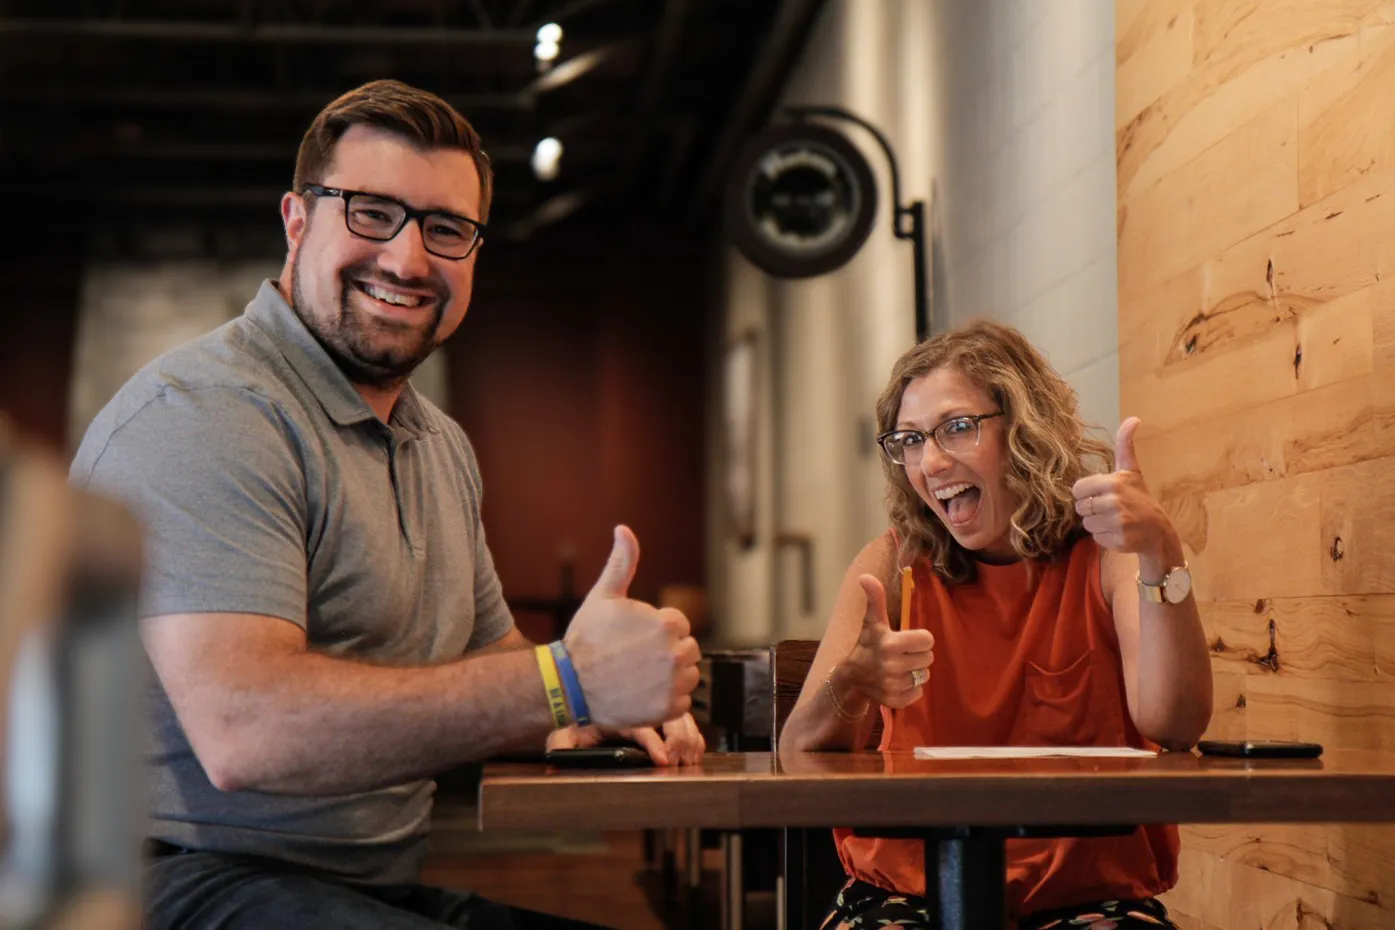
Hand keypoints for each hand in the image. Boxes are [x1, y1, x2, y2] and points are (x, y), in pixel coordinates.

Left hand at [545, 713, 705, 765]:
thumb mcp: (561, 734)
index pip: (643, 726)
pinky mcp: (658, 717)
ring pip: (681, 717)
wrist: (571, 699)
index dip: (656, 743)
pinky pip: (683, 721)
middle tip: (680, 762)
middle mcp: (637, 708)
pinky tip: (694, 752)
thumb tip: (561, 757)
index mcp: (617, 711)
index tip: (664, 759)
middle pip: (670, 716)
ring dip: (689, 738)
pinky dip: (693, 736)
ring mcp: (649, 710)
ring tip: (690, 759)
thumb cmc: (568, 722)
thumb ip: (562, 745)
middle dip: (680, 740)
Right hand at [563, 526, 701, 728]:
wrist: (568, 684)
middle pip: (688, 651)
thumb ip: (622, 562)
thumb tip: (624, 529)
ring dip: (670, 677)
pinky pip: (682, 702)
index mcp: (667, 624)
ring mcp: (673, 684)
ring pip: (688, 676)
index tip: (636, 640)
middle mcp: (676, 654)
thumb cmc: (586, 639)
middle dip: (667, 653)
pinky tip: (642, 694)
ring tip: (639, 677)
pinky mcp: (668, 710)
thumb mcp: (604, 596)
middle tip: (637, 660)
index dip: (658, 631)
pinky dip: (666, 701)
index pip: (680, 626)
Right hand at [836, 575, 934, 709]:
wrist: (851, 677)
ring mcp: (894, 685)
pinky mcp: (895, 700)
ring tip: (900, 668)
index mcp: (891, 644)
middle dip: (917, 655)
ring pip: (924, 676)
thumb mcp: (872, 621)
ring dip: (915, 671)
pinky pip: (918, 693)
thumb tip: (865, 576)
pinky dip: (911, 689)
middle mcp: (892, 666)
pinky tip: (898, 682)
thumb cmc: (866, 644)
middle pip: (928, 658)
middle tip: (902, 654)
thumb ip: (875, 598)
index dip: (919, 639)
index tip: (906, 640)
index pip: (927, 640)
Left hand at [1071, 418, 1177, 561]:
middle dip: (1091, 509)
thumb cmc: (1140, 497)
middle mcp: (1113, 502)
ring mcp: (1116, 523)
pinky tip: (1118, 531)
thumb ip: (1125, 445)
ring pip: (1086, 524)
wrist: (1158, 530)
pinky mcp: (1117, 540)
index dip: (1086, 493)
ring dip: (1097, 523)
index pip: (1077, 489)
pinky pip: (1096, 538)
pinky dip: (1104, 537)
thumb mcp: (1131, 470)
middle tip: (1109, 509)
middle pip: (1080, 508)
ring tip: (1114, 520)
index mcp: (1113, 482)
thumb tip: (1134, 418)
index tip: (1099, 494)